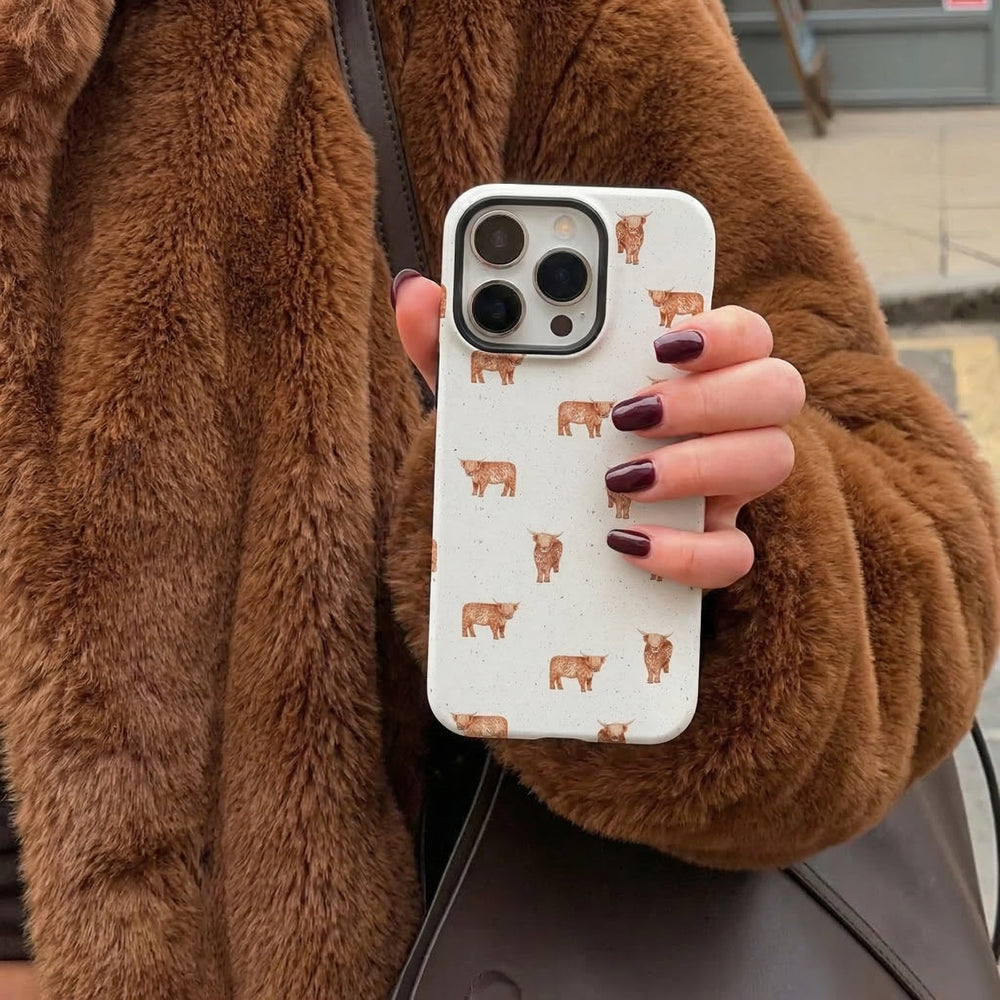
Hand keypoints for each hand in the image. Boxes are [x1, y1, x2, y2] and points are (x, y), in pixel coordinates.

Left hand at [392, 272, 804, 589]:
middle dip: (709, 396)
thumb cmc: (529, 445)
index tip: (665, 336)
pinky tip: (624, 540)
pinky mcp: (709, 549)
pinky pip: (734, 555)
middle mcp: (720, 420)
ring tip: (620, 477)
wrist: (536, 536)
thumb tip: (415, 291)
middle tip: (630, 412)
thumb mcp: (491, 397)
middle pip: (774, 386)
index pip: (742, 327)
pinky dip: (686, 551)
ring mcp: (723, 486)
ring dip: (702, 465)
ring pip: (772, 459)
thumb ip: (459, 345)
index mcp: (679, 370)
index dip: (724, 326)